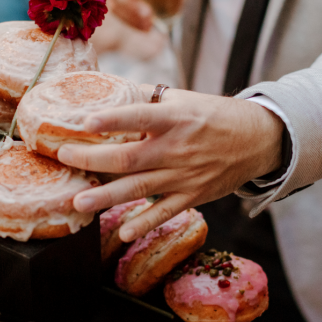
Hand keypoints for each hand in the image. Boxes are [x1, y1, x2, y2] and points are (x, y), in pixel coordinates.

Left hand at [56, 87, 283, 241]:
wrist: (257, 139)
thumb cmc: (213, 115)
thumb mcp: (183, 99)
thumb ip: (146, 99)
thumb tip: (107, 89)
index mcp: (175, 118)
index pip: (140, 116)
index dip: (113, 119)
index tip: (85, 122)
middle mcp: (177, 147)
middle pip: (130, 157)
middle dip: (93, 160)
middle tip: (64, 159)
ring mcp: (185, 175)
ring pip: (139, 188)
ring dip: (106, 197)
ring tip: (79, 202)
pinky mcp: (192, 196)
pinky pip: (164, 212)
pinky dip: (145, 223)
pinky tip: (124, 231)